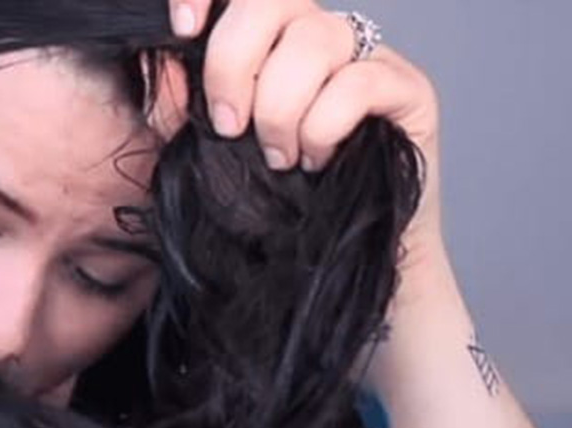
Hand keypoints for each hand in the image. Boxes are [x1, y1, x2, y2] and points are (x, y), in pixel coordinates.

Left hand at [165, 0, 444, 260]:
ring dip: (281, 108)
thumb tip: (165, 66)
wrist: (340, 258)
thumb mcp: (211, 157)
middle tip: (228, 126)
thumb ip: (183, 111)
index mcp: (270, 43)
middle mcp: (319, 38)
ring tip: (278, 159)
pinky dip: (324, 126)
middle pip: (274, 0)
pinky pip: (359, 81)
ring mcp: (368, 56)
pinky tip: (318, 159)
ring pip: (315, 39)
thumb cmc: (275, 206)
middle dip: (234, 61)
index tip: (182, 28)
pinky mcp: (406, 88)